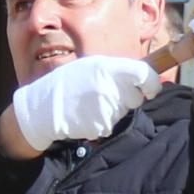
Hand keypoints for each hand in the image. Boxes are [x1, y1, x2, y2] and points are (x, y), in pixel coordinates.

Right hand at [0, 53, 158, 157]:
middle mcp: (108, 85)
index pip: (144, 73)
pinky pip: (110, 126)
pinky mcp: (100, 125)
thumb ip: (114, 71)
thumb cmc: (66, 85)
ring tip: (88, 105)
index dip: (152, 83)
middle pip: (135, 98)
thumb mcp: (89, 67)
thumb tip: (140, 76)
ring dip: (111, 112)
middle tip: (105, 96)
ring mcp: (104, 106)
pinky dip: (100, 124)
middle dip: (126, 99)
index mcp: (106, 67)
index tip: (151, 90)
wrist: (41, 108)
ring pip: (122, 113)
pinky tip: (84, 116)